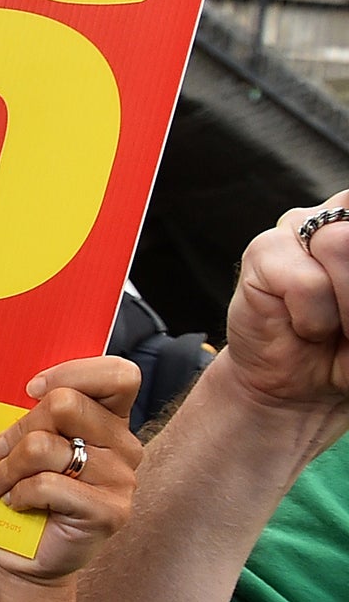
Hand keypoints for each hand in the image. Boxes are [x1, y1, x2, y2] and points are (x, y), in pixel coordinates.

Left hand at [0, 355, 143, 587]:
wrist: (25, 556)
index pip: (118, 375)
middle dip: (18, 428)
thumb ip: (33, 414)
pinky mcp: (110, 512)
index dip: (72, 373)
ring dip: (9, 466)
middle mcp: (124, 446)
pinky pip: (49, 484)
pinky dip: (20, 493)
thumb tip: (4, 392)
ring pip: (46, 446)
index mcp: (109, 420)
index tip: (31, 391)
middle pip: (65, 404)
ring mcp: (122, 480)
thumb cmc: (24, 493)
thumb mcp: (27, 443)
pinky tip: (15, 503)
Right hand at [223, 193, 348, 423]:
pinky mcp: (262, 251)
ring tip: (331, 325)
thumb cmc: (347, 349)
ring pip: (339, 245)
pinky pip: (305, 283)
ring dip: (345, 307)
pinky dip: (313, 319)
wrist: (297, 385)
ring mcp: (297, 227)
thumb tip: (343, 246)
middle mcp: (336, 216)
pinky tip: (303, 327)